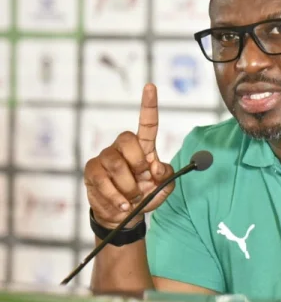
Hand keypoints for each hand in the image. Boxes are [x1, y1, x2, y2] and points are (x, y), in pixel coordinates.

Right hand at [84, 83, 174, 229]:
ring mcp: (105, 157)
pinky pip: (102, 181)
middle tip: (143, 179)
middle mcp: (123, 147)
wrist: (123, 215)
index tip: (151, 86)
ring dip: (128, 187)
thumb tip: (155, 166)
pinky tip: (123, 204)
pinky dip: (116, 197)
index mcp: (143, 147)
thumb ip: (167, 175)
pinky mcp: (91, 170)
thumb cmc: (145, 195)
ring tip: (133, 197)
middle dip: (137, 162)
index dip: (149, 105)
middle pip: (127, 140)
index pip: (147, 123)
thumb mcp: (163, 187)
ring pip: (115, 164)